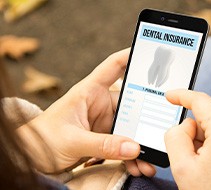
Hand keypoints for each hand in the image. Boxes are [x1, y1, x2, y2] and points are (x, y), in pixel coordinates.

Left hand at [17, 49, 154, 176]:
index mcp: (89, 91)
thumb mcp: (72, 140)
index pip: (113, 67)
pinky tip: (138, 166)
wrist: (33, 157)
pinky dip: (131, 155)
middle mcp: (100, 103)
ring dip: (139, 144)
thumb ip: (102, 144)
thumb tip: (133, 148)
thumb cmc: (44, 138)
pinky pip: (123, 144)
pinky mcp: (104, 137)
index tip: (150, 54)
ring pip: (130, 128)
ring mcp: (104, 121)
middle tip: (160, 130)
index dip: (131, 57)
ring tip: (149, 162)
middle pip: (131, 103)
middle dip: (146, 118)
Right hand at [165, 89, 210, 189]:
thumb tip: (183, 125)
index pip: (199, 100)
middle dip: (193, 129)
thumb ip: (174, 135)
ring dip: (205, 138)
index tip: (170, 96)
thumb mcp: (182, 167)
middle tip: (189, 154)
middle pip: (207, 114)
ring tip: (205, 164)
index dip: (181, 95)